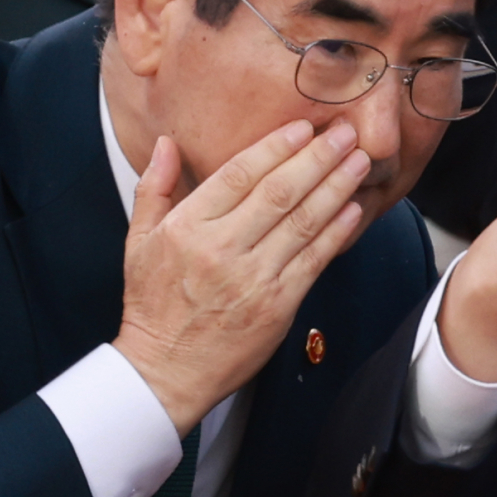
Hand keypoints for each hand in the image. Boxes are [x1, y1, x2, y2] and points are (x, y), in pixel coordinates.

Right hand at [114, 119, 371, 433]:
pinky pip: (314, 260)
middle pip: (279, 192)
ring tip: (358, 162)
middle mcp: (222, 248)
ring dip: (336, 187)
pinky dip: (337, 232)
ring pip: (303, 222)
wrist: (167, 370)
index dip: (275, 147)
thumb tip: (168, 142)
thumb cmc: (153, 305)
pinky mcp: (278, 305)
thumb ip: (155, 188)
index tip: (302, 127)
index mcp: (188, 227)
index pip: (239, 174)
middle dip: (317, 158)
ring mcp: (253, 277)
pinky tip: (353, 209)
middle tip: (344, 133)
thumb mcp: (138, 241)